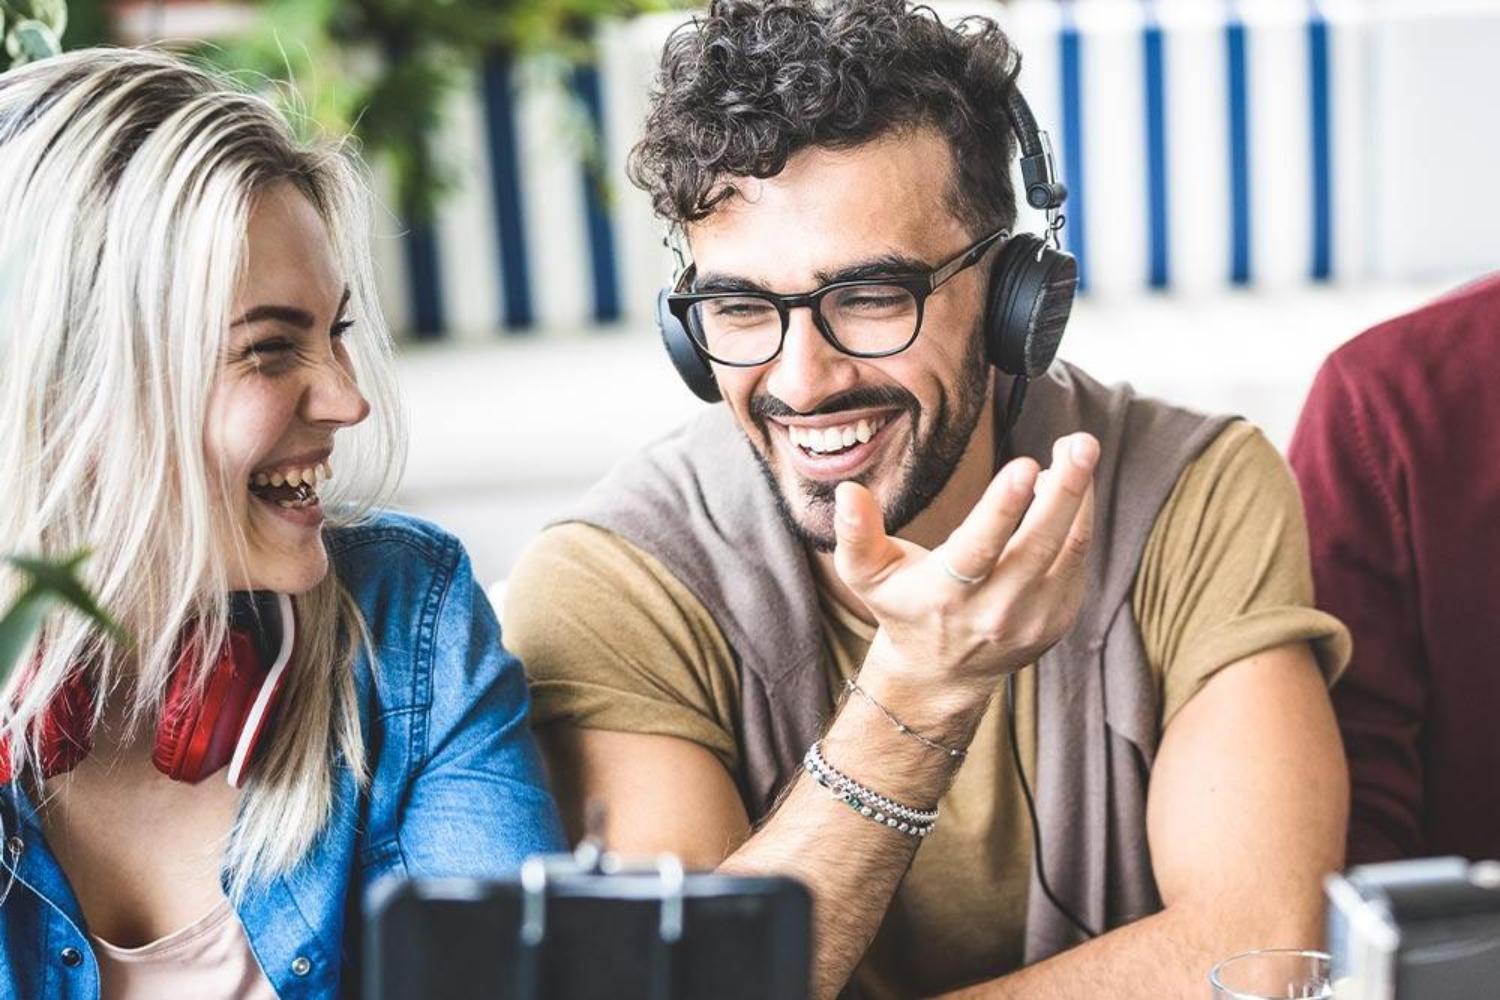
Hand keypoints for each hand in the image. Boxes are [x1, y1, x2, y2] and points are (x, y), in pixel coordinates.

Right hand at [833, 433, 1098, 711]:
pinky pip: (1077, 561)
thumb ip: (855, 533)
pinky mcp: (1057, 618)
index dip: (1003, 508)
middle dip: (1065, 491)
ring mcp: (1032, 618)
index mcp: (945, 595)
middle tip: (1080, 443)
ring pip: (1068, 550)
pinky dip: (1079, 519)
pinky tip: (1070, 488)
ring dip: (1080, 497)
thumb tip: (849, 491)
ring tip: (1080, 450)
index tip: (1025, 465)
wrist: (942, 672)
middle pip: (1038, 546)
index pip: (978, 550)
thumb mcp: (866, 575)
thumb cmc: (903, 606)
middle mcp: (994, 611)